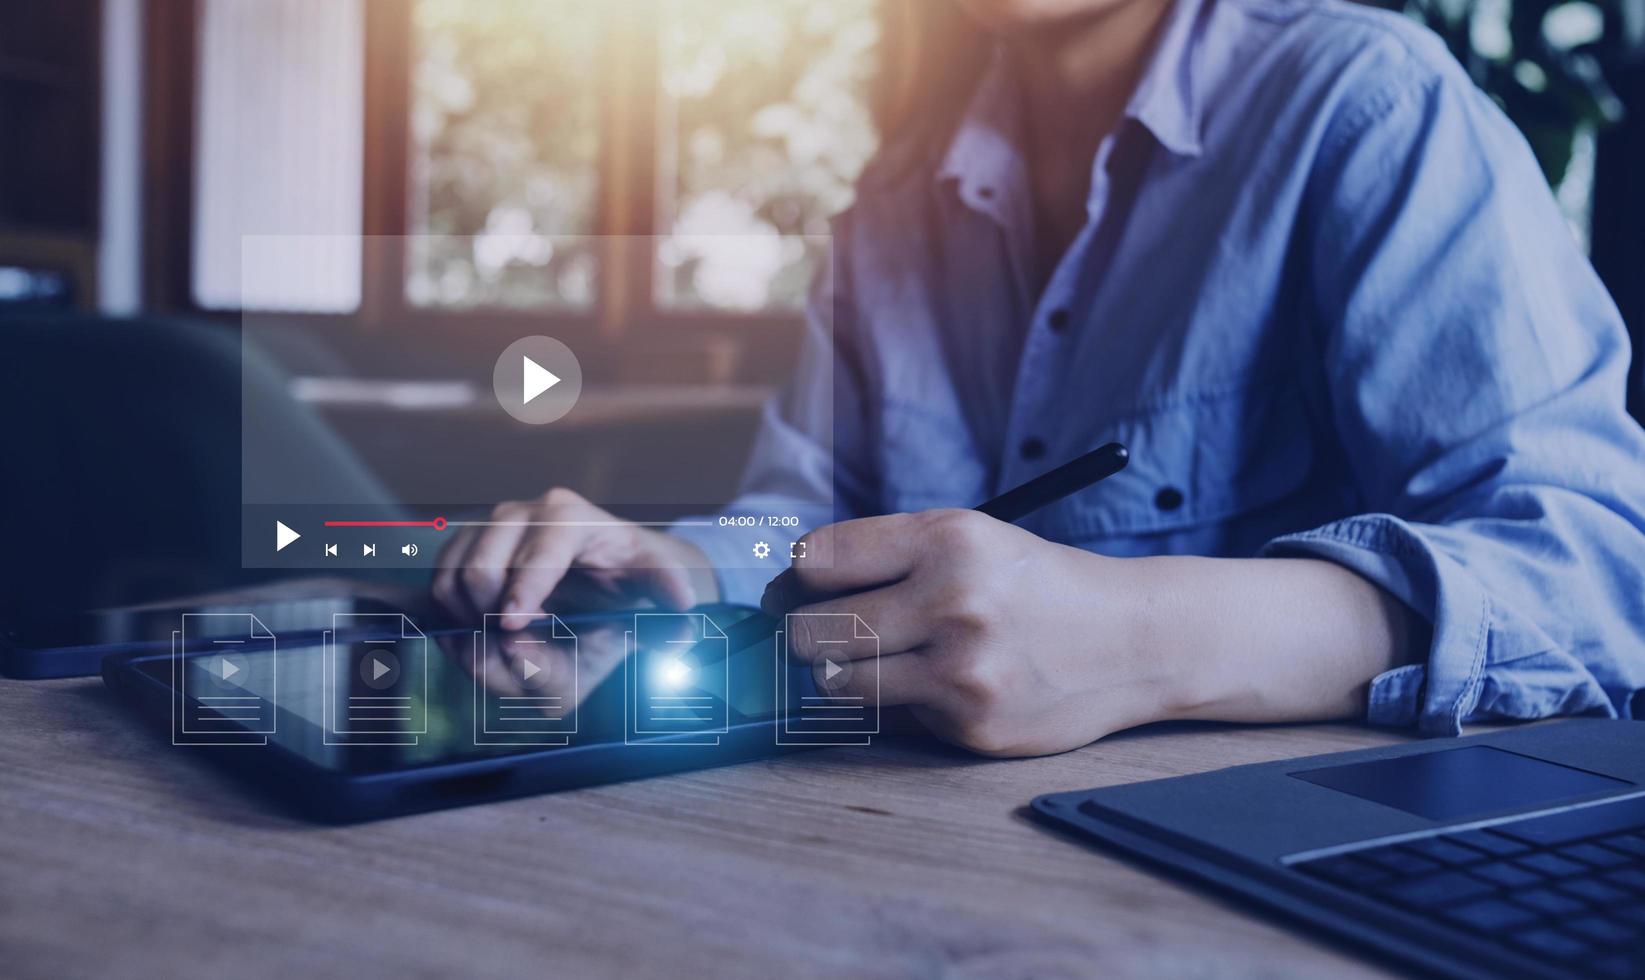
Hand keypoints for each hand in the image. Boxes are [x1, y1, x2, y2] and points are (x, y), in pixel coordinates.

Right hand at [432, 489, 715, 628]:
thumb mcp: (658, 589)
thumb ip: (671, 600)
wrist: (604, 571)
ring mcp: (490, 524)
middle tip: (515, 646)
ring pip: (454, 575)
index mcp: (573, 518)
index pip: (541, 550)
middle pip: (484, 565)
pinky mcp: (466, 543)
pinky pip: (438, 582)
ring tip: (503, 644)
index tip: (515, 625)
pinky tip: (482, 635)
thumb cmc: (629, 582)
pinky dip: (451, 616)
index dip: (524, 589)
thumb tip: (683, 609)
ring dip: (469, 620)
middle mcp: (526, 512)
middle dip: (492, 613)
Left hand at [770, 510, 1168, 756]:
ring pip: (839, 682)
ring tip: (877, 655)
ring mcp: (963, 670)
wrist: (1131, 641)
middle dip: (806, 631)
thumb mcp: (970, 539)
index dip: (799, 575)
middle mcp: (954, 601)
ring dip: (842, 672)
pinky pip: (890, 718)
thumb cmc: (1034, 585)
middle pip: (812, 629)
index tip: (804, 584)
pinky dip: (899, 702)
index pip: (818, 559)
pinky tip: (940, 684)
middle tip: (822, 629)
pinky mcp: (971, 725)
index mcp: (949, 539)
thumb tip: (786, 590)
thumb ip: (886, 555)